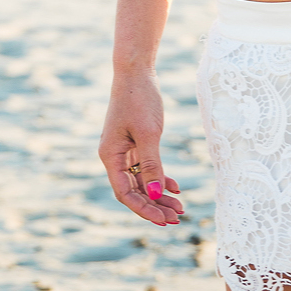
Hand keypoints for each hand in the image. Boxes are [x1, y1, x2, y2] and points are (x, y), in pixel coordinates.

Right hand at [98, 70, 184, 226]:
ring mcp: (124, 150)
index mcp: (110, 156)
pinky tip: (176, 187)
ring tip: (180, 207)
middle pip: (133, 190)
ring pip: (142, 180)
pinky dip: (160, 177)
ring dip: (159, 194)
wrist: (136, 71)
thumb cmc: (139, 99)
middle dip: (154, 205)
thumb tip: (155, 194)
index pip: (125, 193)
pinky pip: (146, 167)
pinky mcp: (134, 142)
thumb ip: (152, 165)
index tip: (164, 219)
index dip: (144, 209)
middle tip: (177, 218)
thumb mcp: (149, 133)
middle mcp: (114, 156)